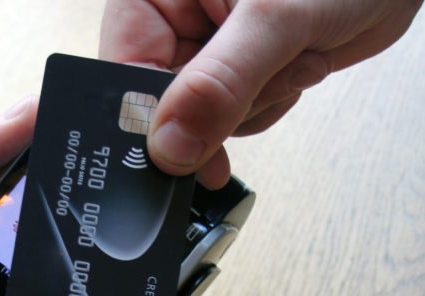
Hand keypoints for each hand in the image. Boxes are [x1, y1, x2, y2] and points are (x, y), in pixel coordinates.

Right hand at [100, 0, 422, 185]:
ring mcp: (208, 44)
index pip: (126, 68)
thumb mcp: (275, 19)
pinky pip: (236, 114)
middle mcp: (176, 15)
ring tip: (295, 55)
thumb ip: (219, 84)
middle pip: (164, 100)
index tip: (182, 151)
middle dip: (220, 105)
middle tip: (267, 75)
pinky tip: (298, 62)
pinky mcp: (240, 65)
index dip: (152, 116)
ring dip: (256, 102)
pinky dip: (272, 100)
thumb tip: (171, 147)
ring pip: (204, 116)